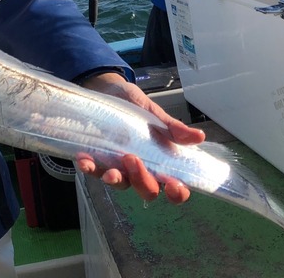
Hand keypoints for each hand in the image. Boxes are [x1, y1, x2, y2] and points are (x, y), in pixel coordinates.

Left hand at [76, 72, 204, 203]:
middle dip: (142, 181)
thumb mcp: (154, 113)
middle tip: (134, 159)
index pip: (173, 186)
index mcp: (159, 161)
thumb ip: (172, 128)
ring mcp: (118, 167)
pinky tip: (85, 160)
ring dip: (115, 181)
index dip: (176, 193)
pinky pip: (93, 170)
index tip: (174, 185)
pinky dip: (90, 168)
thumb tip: (199, 136)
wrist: (108, 90)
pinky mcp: (97, 161)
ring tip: (111, 172)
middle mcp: (140, 170)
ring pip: (120, 184)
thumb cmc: (134, 106)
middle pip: (146, 190)